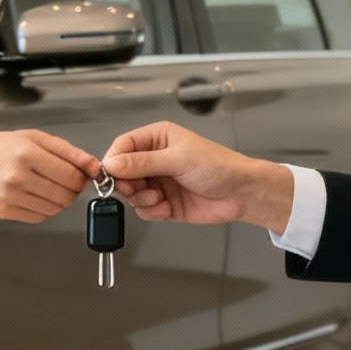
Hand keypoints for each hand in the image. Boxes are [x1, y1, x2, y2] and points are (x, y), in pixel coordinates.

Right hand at [0, 129, 98, 222]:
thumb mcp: (34, 138)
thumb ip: (67, 152)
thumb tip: (93, 167)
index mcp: (27, 153)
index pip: (72, 176)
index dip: (82, 177)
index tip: (81, 174)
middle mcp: (18, 177)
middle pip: (66, 195)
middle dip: (72, 189)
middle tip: (63, 179)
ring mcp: (10, 197)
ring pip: (55, 209)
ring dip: (58, 200)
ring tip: (46, 185)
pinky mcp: (4, 212)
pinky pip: (39, 217)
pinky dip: (44, 209)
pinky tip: (34, 195)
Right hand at [100, 121, 292, 230]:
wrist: (241, 194)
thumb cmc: (220, 166)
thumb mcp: (178, 160)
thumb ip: (142, 163)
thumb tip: (113, 163)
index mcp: (158, 138)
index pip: (123, 146)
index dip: (113, 161)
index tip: (109, 175)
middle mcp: (155, 159)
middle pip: (122, 172)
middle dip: (126, 184)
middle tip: (135, 189)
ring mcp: (159, 181)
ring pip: (131, 193)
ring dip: (141, 199)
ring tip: (158, 197)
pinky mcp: (163, 202)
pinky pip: (144, 210)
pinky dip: (152, 211)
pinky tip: (166, 207)